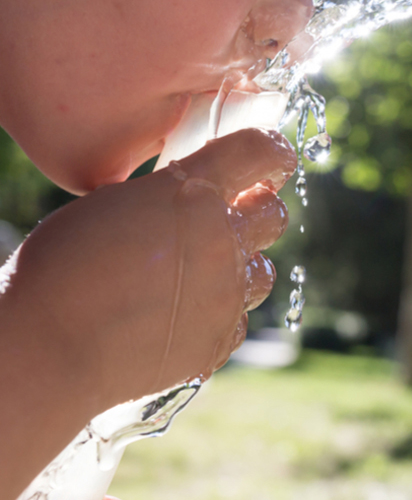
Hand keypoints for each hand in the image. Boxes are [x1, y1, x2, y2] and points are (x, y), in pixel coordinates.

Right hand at [3, 127, 295, 412]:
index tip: (272, 158)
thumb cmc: (61, 269)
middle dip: (257, 210)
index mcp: (193, 190)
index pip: (260, 152)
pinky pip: (238, 319)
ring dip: (239, 266)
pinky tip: (183, 315)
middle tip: (233, 214)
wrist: (50, 347)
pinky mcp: (221, 338)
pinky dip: (218, 315)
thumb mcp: (111, 204)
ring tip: (200, 272)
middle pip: (274, 214)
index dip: (272, 152)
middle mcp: (222, 238)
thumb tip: (186, 197)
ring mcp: (227, 292)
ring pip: (261, 270)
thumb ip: (164, 195)